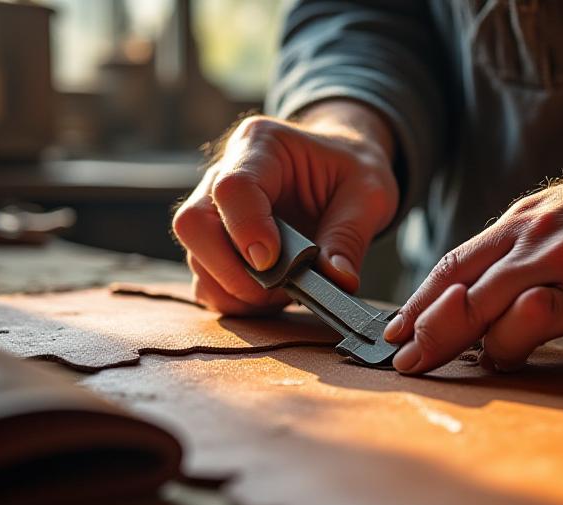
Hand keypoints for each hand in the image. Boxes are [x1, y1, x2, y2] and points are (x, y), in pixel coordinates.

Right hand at [173, 100, 397, 314]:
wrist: (340, 168)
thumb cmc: (351, 170)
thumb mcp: (368, 193)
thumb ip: (350, 236)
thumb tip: (338, 279)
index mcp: (262, 146)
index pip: (232, 188)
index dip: (247, 230)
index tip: (273, 261)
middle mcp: (223, 174)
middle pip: (194, 225)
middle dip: (233, 271)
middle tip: (280, 288)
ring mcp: (213, 211)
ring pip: (196, 259)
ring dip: (237, 291)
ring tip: (284, 293)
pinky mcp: (215, 246)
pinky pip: (206, 282)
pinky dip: (235, 301)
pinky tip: (271, 298)